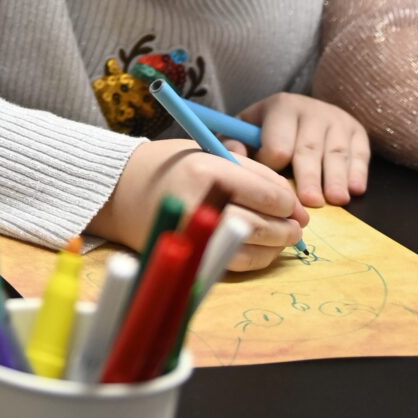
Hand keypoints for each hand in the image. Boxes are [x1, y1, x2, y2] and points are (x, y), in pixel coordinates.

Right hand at [91, 138, 307, 273]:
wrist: (120, 192)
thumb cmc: (169, 166)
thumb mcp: (209, 153)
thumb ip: (253, 174)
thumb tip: (294, 205)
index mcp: (205, 172)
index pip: (266, 194)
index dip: (288, 203)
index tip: (293, 205)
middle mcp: (199, 206)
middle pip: (261, 224)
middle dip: (287, 228)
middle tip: (296, 225)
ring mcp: (194, 236)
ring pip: (253, 249)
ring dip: (276, 246)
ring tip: (282, 236)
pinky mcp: (191, 258)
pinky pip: (236, 264)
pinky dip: (257, 258)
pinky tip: (261, 247)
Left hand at [238, 94, 368, 206]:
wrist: (303, 110)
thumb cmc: (270, 128)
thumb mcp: (247, 128)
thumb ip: (235, 142)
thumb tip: (234, 155)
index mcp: (281, 107)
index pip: (278, 142)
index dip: (273, 167)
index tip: (271, 184)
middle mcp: (312, 110)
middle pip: (308, 149)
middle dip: (309, 176)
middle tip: (311, 202)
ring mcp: (337, 120)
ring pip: (336, 152)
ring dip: (336, 178)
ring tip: (337, 200)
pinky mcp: (357, 131)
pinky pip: (360, 153)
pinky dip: (359, 172)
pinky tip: (355, 189)